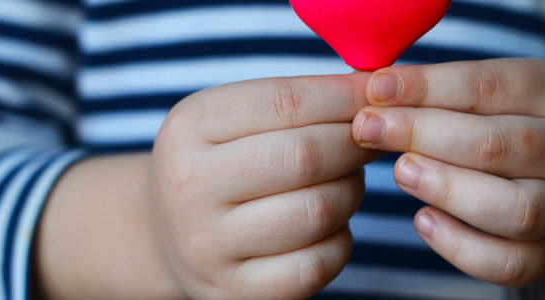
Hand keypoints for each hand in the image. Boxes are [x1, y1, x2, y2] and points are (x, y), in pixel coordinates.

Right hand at [150, 73, 379, 298]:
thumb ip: (297, 101)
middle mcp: (189, 188)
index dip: (345, 98)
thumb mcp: (234, 119)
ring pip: (317, 211)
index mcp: (190, 128)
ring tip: (344, 182)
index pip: (286, 103)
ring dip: (350, 192)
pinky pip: (316, 265)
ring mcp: (209, 247)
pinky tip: (329, 226)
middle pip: (305, 157)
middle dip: (354, 146)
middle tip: (368, 142)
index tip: (377, 96)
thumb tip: (375, 89)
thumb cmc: (221, 164)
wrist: (167, 233)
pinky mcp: (235, 292)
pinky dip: (339, 240)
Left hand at [351, 59, 544, 285]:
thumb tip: (375, 92)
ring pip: (514, 210)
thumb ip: (442, 92)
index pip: (489, 86)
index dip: (426, 88)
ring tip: (400, 172)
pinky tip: (422, 220)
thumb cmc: (511, 125)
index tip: (374, 91)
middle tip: (369, 130)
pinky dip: (459, 246)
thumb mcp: (494, 94)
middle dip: (422, 135)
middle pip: (499, 145)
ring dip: (446, 189)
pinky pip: (508, 264)